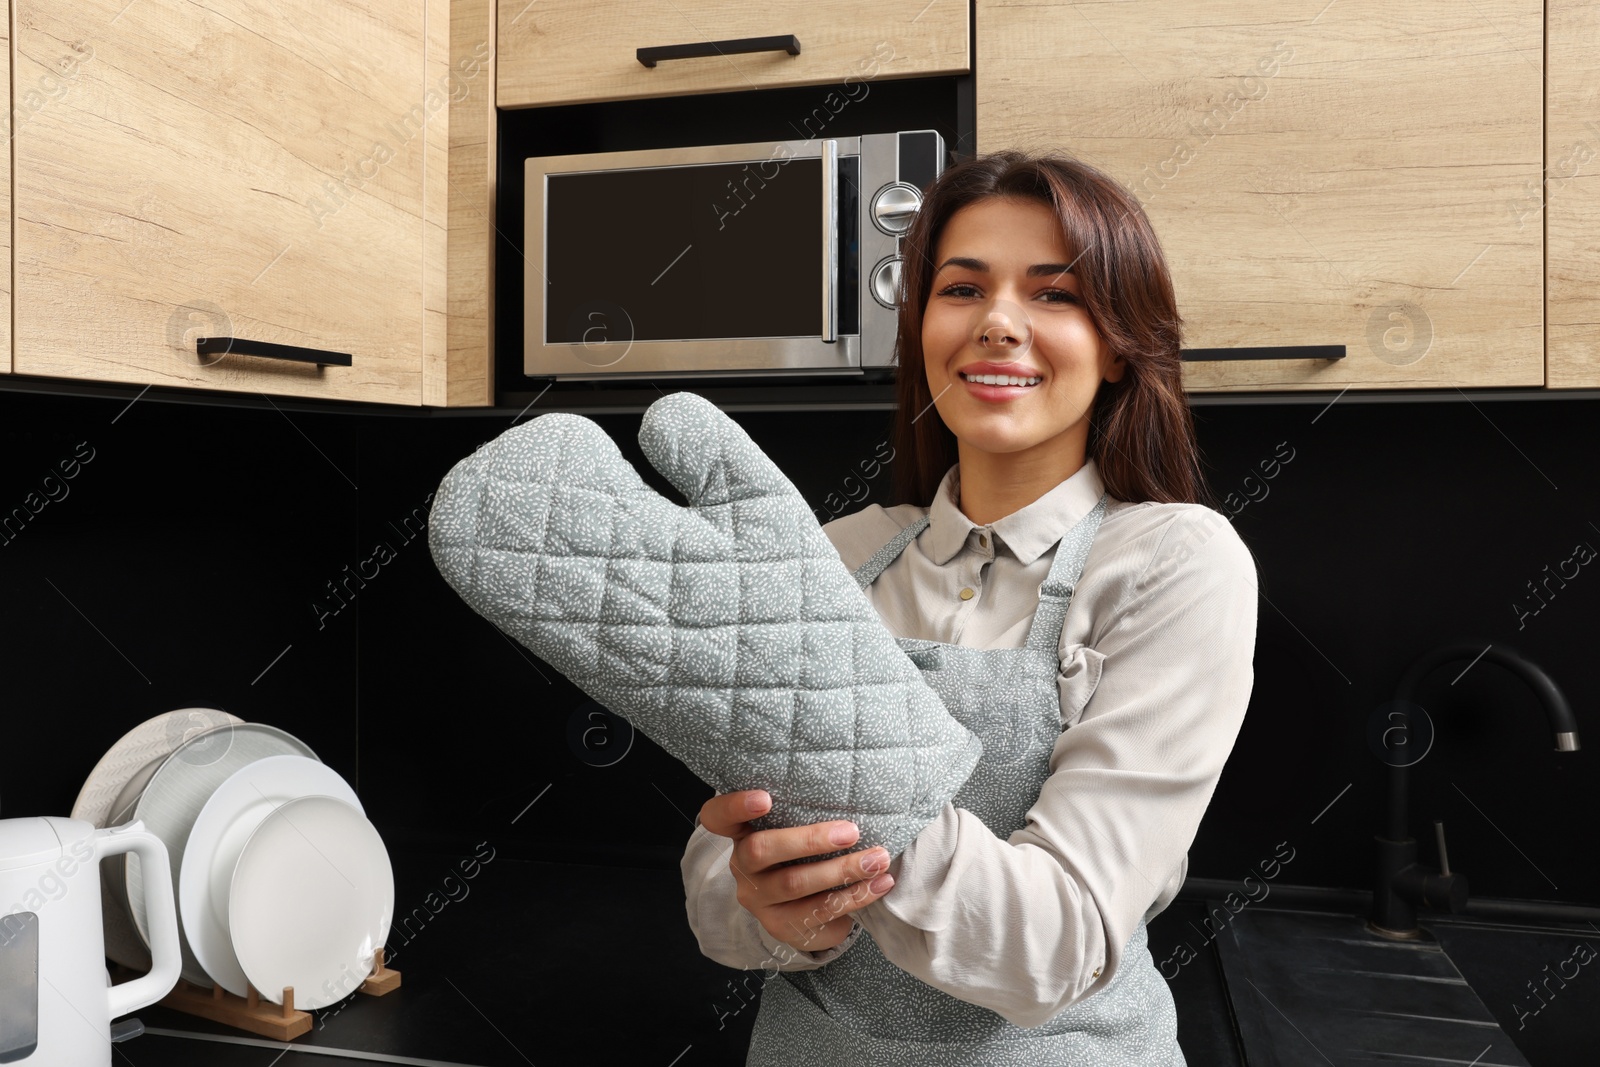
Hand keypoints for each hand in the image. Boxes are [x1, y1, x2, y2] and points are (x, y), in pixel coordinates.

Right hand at [698, 789, 895, 955]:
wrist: (801, 909)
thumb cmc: (803, 854)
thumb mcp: (795, 830)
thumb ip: (803, 812)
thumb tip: (852, 786)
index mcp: (740, 834)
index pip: (718, 817)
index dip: (735, 806)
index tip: (765, 798)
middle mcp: (743, 867)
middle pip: (762, 850)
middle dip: (810, 840)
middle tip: (851, 831)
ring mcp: (760, 900)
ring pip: (796, 884)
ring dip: (843, 870)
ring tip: (877, 859)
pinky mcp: (782, 925)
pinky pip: (820, 911)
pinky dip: (856, 895)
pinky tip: (880, 883)